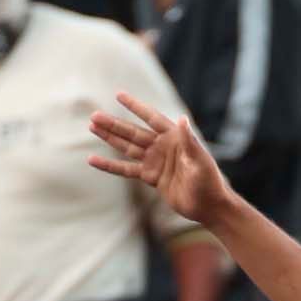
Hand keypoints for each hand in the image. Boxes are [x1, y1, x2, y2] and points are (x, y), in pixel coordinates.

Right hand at [88, 92, 232, 224]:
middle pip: (133, 132)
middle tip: (94, 115)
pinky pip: (126, 170)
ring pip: (127, 147)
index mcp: (174, 137)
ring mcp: (155, 161)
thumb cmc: (209, 181)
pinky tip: (94, 160)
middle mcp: (162, 146)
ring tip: (92, 127)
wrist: (208, 205)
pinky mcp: (150, 177)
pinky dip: (110, 166)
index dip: (135, 107)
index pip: (151, 118)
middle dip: (114, 124)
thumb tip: (183, 119)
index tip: (119, 95)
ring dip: (110, 138)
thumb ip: (189, 141)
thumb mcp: (199, 160)